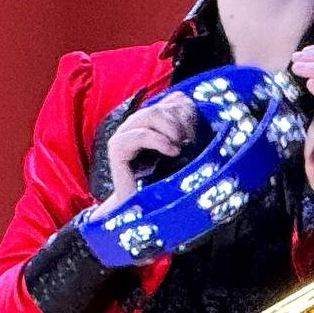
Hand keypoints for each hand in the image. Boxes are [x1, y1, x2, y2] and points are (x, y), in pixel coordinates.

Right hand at [97, 92, 205, 209]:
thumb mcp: (182, 152)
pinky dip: (159, 140)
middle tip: (190, 140)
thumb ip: (185, 128)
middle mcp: (134, 125)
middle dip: (180, 121)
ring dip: (171, 128)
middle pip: (160, 106)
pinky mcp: (117, 149)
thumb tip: (187, 103)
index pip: (172, 101)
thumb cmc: (164, 183)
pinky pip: (140, 134)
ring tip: (181, 145)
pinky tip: (172, 150)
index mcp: (150, 122)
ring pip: (150, 114)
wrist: (143, 210)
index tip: (196, 133)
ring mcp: (123, 135)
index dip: (187, 111)